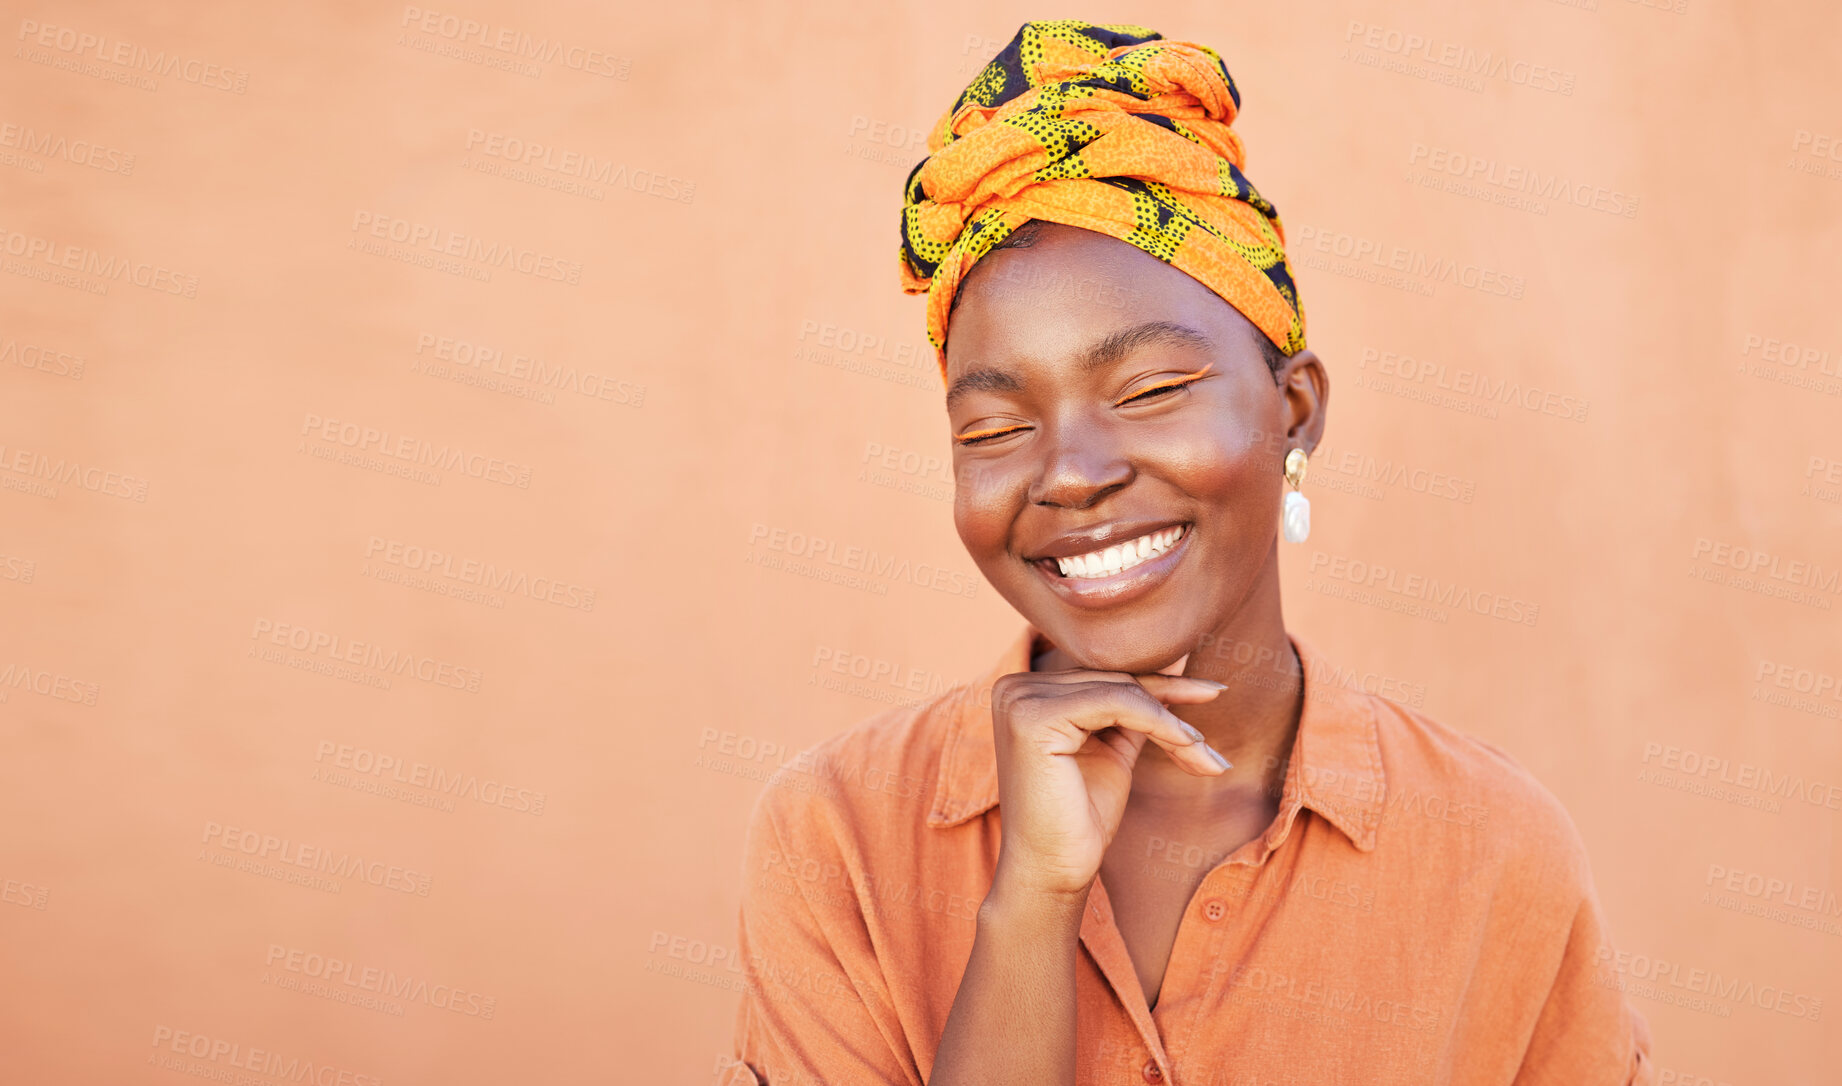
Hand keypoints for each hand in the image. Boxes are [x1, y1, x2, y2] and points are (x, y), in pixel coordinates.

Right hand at [986, 668, 1229, 898]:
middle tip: (1214, 747)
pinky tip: (1188, 744)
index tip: (1213, 691)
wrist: (1052, 872)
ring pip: (1119, 691)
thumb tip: (1179, 666)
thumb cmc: (1079, 818)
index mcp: (1026, 692)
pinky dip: (1158, 721)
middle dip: (1173, 708)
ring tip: (1207, 757)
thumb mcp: (1111, 749)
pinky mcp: (1032, 718)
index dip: (1161, 685)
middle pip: (1113, 681)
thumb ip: (1132, 709)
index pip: (1104, 678)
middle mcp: (1014, 687)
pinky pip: (1114, 703)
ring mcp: (1019, 699)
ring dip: (1173, 722)